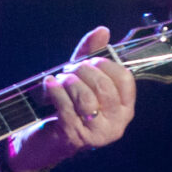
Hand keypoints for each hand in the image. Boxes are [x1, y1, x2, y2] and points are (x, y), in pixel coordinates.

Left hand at [8, 26, 136, 171]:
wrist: (46, 141)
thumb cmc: (69, 106)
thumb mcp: (81, 78)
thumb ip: (91, 54)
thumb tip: (103, 30)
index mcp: (125, 109)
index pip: (125, 79)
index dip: (105, 64)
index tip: (89, 61)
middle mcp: (116, 124)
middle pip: (104, 86)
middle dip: (83, 71)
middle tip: (69, 70)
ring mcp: (96, 134)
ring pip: (86, 98)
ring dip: (69, 82)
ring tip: (59, 79)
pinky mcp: (74, 138)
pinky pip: (66, 107)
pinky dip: (55, 91)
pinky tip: (49, 84)